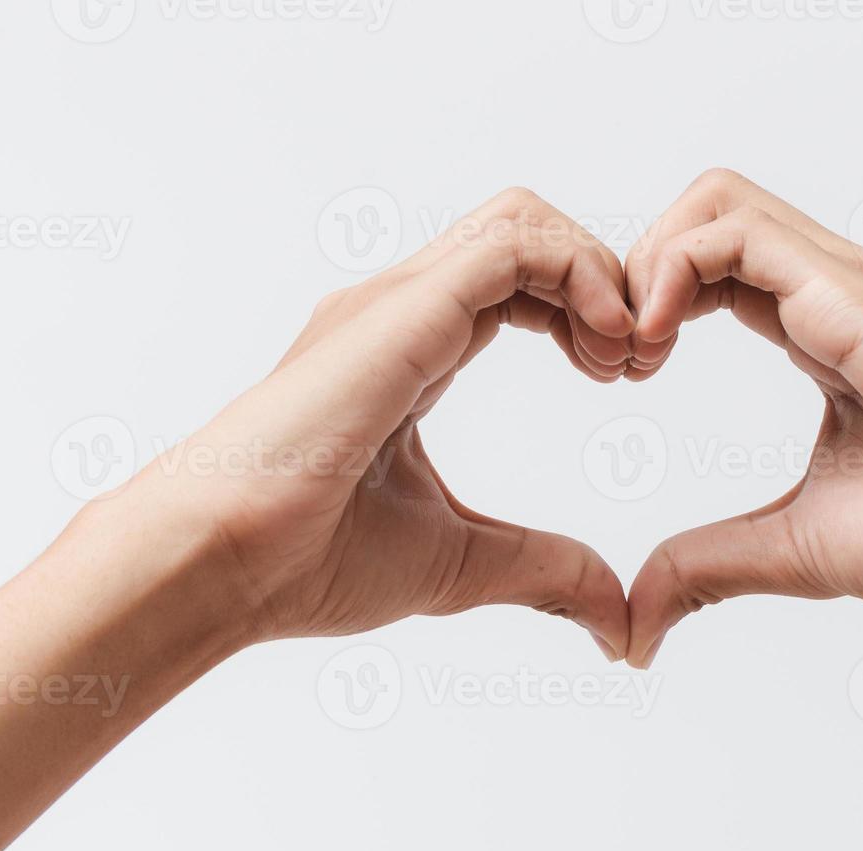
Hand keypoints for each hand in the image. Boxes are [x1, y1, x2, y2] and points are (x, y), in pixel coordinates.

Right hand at [108, 188, 637, 658]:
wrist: (225, 565)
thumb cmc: (308, 563)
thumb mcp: (463, 564)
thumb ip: (543, 572)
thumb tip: (615, 619)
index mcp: (412, 349)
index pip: (517, 280)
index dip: (587, 309)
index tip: (624, 376)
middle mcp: (403, 310)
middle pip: (527, 232)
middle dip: (603, 279)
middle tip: (637, 361)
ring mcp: (398, 301)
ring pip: (523, 219)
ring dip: (597, 271)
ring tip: (622, 354)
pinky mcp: (403, 309)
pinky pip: (515, 245)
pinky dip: (579, 275)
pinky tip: (603, 348)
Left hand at [620, 170, 862, 666]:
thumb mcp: (789, 549)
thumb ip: (708, 567)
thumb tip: (638, 622)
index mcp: (824, 329)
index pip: (716, 266)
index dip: (651, 302)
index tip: (623, 374)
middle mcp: (835, 289)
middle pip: (708, 213)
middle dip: (637, 267)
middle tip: (616, 356)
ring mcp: (848, 280)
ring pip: (717, 200)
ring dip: (650, 261)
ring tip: (635, 348)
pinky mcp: (852, 291)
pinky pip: (737, 232)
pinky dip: (673, 270)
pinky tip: (659, 341)